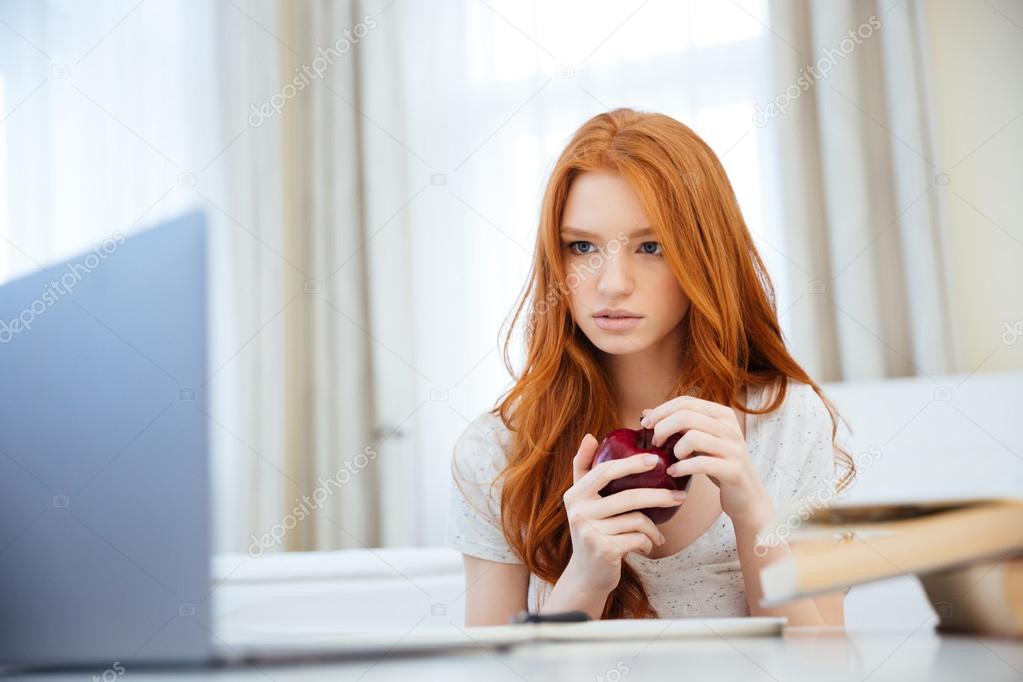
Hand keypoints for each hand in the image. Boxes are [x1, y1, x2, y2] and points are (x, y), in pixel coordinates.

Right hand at [560, 433, 686, 593]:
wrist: (587, 575)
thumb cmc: (592, 531)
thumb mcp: (583, 500)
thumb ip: (584, 468)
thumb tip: (589, 436)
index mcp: (575, 494)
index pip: (605, 471)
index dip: (631, 463)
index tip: (655, 460)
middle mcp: (579, 511)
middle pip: (628, 496)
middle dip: (659, 496)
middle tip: (680, 497)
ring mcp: (590, 532)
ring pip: (637, 520)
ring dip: (654, 529)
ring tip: (659, 534)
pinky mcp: (604, 550)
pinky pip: (638, 538)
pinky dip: (648, 542)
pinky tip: (648, 547)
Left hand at [640, 396, 772, 528]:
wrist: (747, 497)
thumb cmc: (718, 466)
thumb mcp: (699, 442)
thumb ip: (678, 426)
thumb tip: (646, 411)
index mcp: (723, 415)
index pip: (686, 402)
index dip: (662, 411)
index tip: (646, 424)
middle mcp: (731, 428)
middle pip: (686, 415)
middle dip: (662, 428)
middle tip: (655, 443)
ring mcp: (734, 449)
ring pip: (692, 437)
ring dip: (674, 449)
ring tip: (672, 459)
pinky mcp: (733, 470)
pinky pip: (700, 463)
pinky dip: (681, 467)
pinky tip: (673, 473)